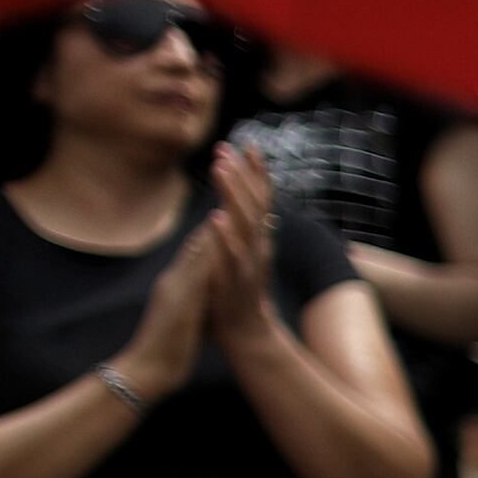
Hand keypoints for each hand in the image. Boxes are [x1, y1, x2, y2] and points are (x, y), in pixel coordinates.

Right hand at [117, 204, 238, 396]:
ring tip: (229, 202)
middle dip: (218, 217)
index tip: (235, 206)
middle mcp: (177, 279)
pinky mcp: (179, 301)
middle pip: (199, 242)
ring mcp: (176, 288)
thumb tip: (204, 283)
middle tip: (231, 194)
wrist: (148, 369)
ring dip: (213, 227)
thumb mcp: (185, 313)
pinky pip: (195, 274)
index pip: (201, 249)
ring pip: (197, 252)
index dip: (218, 227)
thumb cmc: (168, 346)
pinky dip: (205, 254)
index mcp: (181, 282)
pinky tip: (216, 239)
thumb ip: (193, 295)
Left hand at [198, 145, 283, 351]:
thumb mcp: (242, 256)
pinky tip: (215, 218)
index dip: (256, 172)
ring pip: (243, 223)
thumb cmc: (239, 293)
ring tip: (221, 169)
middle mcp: (258, 246)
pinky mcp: (235, 281)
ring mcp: (248, 263)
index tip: (248, 144)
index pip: (261, 198)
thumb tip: (235, 206)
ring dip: (233, 193)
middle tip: (225, 149)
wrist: (247, 333)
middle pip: (253, 204)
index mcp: (258, 239)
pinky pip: (230, 256)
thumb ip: (242, 231)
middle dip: (241, 174)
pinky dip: (225, 236)